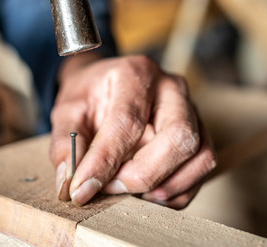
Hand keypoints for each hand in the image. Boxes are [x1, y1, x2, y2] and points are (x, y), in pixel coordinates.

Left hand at [50, 55, 215, 208]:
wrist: (106, 86)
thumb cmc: (89, 96)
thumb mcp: (67, 110)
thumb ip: (66, 144)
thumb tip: (70, 182)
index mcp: (136, 73)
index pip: (128, 122)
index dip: (105, 161)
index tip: (83, 188)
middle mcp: (172, 89)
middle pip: (178, 138)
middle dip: (144, 175)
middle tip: (112, 187)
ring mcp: (192, 111)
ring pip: (199, 157)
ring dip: (164, 187)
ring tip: (129, 191)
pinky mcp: (200, 134)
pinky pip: (201, 171)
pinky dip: (176, 193)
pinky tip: (147, 193)